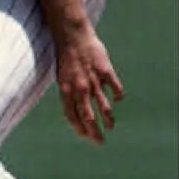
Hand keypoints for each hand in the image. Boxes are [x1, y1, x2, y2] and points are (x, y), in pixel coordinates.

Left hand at [55, 26, 124, 143]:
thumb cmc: (66, 57)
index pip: (72, 116)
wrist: (72, 35)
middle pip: (88, 117)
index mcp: (66, 90)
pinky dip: (117, 96)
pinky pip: (115, 89)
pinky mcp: (106, 72)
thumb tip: (77, 110)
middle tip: (99, 142)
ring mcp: (93, 81)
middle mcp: (79, 88)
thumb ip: (70, 93)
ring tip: (110, 127)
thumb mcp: (62, 77)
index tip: (85, 136)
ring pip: (103, 107)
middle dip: (94, 132)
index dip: (79, 129)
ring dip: (107, 120)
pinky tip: (117, 99)